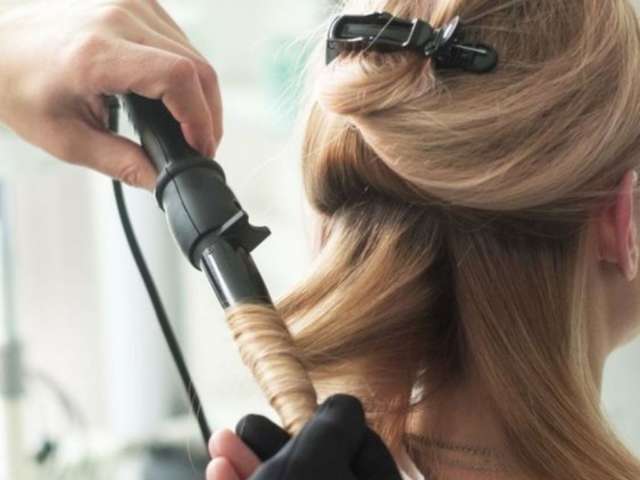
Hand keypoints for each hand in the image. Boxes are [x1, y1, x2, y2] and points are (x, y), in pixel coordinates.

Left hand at [0, 0, 221, 189]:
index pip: (176, 77)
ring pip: (193, 53)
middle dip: (208, 114)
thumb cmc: (16, 81)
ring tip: (189, 126)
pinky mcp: (134, 1)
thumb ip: (118, 162)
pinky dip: (187, 72)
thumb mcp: (64, 137)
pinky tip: (176, 96)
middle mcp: (117, 18)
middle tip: (201, 145)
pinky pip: (179, 40)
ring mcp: (129, 3)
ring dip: (201, 94)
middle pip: (196, 67)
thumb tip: (158, 180)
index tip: (199, 147)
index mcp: (97, 53)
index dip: (199, 117)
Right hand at [206, 394, 402, 479]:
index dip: (330, 422)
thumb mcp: (318, 457)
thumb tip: (344, 405)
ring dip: (247, 458)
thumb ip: (334, 423)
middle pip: (316, 464)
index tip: (298, 413)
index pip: (365, 445)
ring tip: (220, 442)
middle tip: (245, 424)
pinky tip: (219, 469)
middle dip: (274, 437)